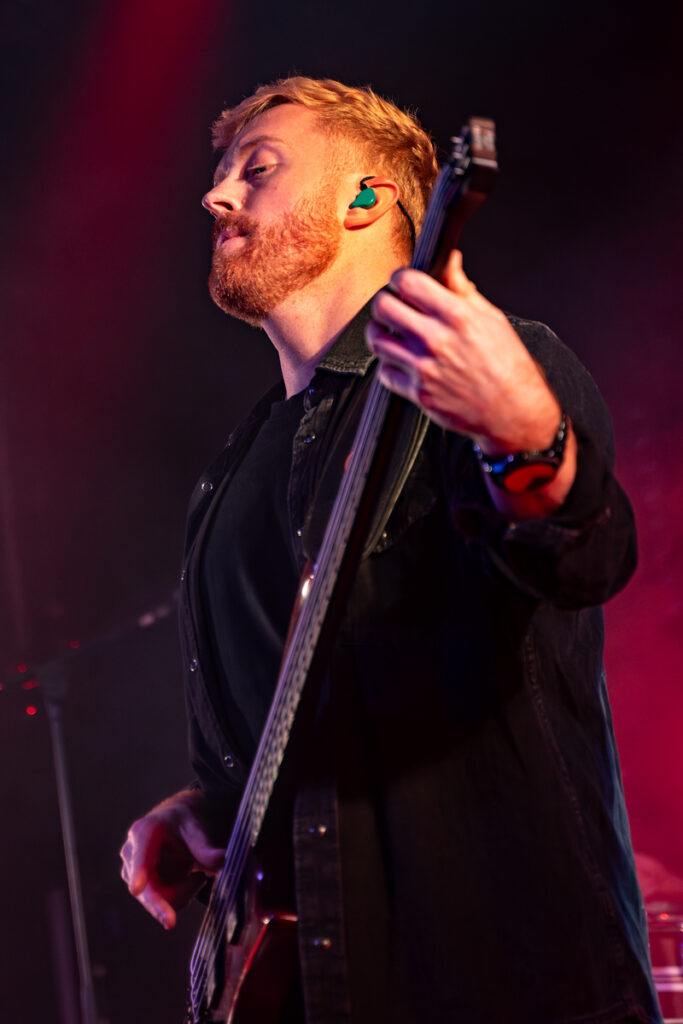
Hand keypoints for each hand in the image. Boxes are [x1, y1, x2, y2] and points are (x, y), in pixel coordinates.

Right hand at [120, 789, 225, 928]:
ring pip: (157, 899)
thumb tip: (222, 860)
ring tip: (199, 873)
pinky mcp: (143, 890)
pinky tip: (192, 879)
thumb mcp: (196, 829)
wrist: (177, 827)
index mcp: (144, 832)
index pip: (141, 854)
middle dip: (160, 905)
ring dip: (184, 893)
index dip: (139, 872)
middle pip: (145, 888)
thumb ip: (205, 847)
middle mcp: (132, 855)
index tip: (137, 888)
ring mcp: (134, 875)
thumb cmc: (184, 823)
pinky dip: (183, 896)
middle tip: (173, 918)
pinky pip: (163, 905)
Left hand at [366, 250, 560, 453]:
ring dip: (381, 333)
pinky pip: (385, 372)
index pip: (408, 282)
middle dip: (385, 302)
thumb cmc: (508, 367)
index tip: (402, 283)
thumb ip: (462, 289)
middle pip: (383, 308)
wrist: (513, 411)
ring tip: (392, 333)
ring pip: (377, 340)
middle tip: (392, 306)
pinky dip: (390, 365)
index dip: (400, 279)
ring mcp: (424, 368)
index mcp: (456, 316)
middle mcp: (436, 340)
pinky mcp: (418, 393)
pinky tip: (402, 361)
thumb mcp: (491, 318)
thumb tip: (450, 262)